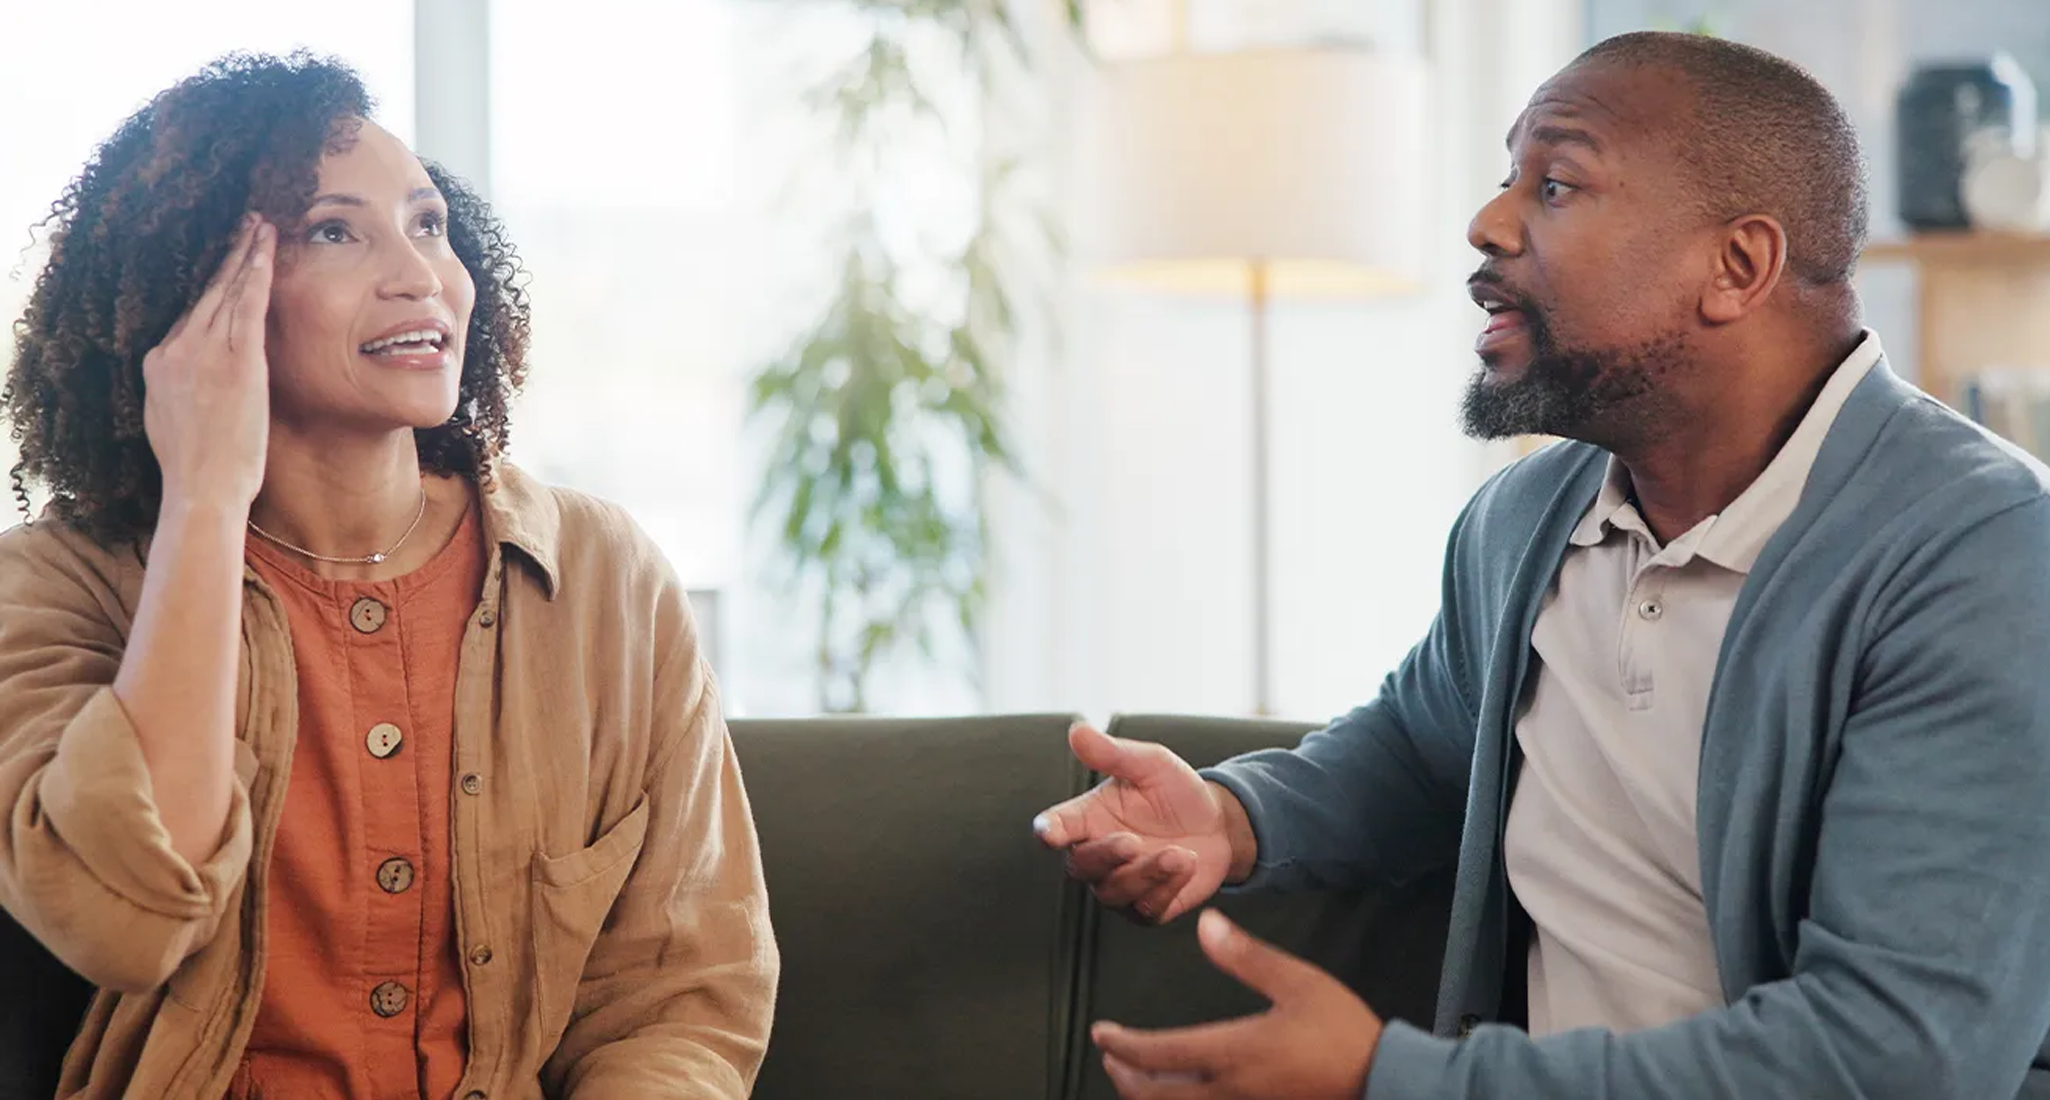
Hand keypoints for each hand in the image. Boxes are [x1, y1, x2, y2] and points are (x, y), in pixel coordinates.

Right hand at [142, 214, 273, 512]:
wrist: (202, 487)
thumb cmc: (197, 467)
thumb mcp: (170, 418)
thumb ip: (179, 388)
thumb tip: (190, 378)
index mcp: (159, 362)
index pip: (189, 314)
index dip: (210, 285)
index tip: (222, 261)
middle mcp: (177, 349)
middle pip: (206, 291)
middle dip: (227, 254)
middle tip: (244, 223)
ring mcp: (205, 352)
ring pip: (228, 290)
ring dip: (246, 253)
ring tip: (261, 225)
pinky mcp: (236, 360)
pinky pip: (248, 305)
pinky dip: (258, 274)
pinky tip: (267, 250)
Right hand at [1033, 723, 1250, 924]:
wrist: (1218, 824)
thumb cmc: (1175, 791)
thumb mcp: (1150, 764)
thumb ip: (1112, 753)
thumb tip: (1078, 730)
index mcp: (1088, 818)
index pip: (1057, 827)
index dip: (1050, 830)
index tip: (1049, 832)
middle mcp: (1098, 855)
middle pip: (1082, 866)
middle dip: (1106, 856)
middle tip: (1132, 841)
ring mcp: (1120, 884)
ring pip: (1114, 892)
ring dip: (1146, 874)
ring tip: (1179, 853)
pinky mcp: (1146, 908)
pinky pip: (1146, 909)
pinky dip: (1167, 889)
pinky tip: (1188, 865)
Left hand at [1091, 910, 1383, 1099]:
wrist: (1381, 1080)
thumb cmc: (1342, 1032)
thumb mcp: (1299, 983)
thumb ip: (1247, 956)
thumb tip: (1205, 924)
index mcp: (1234, 1053)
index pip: (1158, 1054)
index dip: (1122, 1045)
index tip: (1102, 1032)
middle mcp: (1229, 1091)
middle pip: (1154, 1096)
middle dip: (1125, 1076)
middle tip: (1110, 1055)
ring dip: (1146, 1097)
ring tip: (1135, 1076)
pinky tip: (1178, 1093)